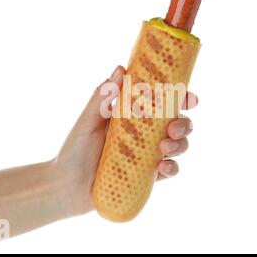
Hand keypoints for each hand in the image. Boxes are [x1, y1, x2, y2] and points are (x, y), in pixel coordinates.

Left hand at [53, 65, 197, 214]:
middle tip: (173, 127)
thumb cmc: (74, 150)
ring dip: (180, 145)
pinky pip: (169, 170)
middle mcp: (145, 133)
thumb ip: (101, 97)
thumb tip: (121, 68)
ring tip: (163, 148)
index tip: (190, 98)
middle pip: (178, 123)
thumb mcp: (87, 121)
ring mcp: (147, 155)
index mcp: (133, 115)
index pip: (163, 102)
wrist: (66, 188)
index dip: (182, 98)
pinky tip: (163, 167)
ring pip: (179, 145)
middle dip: (184, 123)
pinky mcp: (147, 176)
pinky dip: (173, 168)